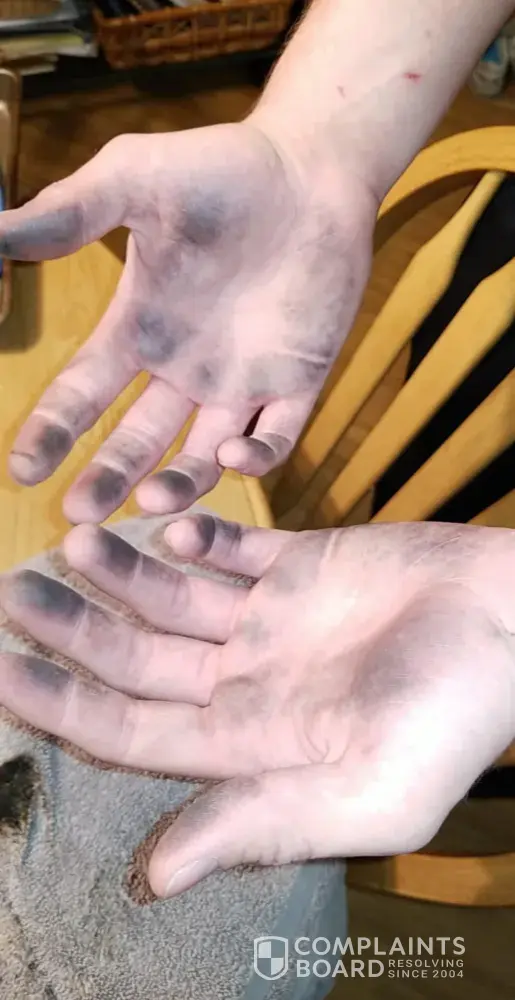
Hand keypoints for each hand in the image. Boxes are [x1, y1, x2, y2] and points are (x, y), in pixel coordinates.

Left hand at [0, 517, 512, 895]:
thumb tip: (157, 877)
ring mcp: (270, 620)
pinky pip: (229, 545)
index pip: (130, 728)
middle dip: (72, 628)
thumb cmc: (453, 715)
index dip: (61, 705)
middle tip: (13, 592)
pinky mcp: (299, 565)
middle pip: (134, 659)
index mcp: (250, 742)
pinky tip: (173, 520)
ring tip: (77, 539)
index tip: (0, 671)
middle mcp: (247, 681)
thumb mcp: (369, 792)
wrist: (514, 622)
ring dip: (122, 570)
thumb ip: (262, 823)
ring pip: (170, 597)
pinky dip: (197, 530)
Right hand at [2, 122, 375, 521]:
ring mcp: (242, 381)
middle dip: (106, 478)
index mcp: (140, 329)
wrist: (312, 168)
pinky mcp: (297, 383)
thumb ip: (69, 212)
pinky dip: (255, 457)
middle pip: (136, 441)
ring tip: (153, 501)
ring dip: (177, 484)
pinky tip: (233, 455)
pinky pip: (275, 438)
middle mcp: (184, 368)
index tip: (24, 470)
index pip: (84, 394)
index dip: (52, 432)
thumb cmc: (223, 168)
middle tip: (80, 514)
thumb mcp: (135, 182)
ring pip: (202, 455)